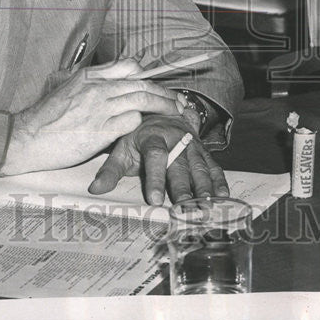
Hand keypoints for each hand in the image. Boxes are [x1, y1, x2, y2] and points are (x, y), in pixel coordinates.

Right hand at [0, 62, 185, 176]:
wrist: (26, 139)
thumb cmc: (45, 119)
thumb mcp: (66, 89)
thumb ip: (90, 83)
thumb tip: (111, 81)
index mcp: (89, 77)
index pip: (128, 66)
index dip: (147, 75)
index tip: (158, 84)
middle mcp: (96, 89)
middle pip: (141, 83)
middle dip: (164, 92)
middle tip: (178, 101)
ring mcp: (99, 109)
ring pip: (141, 99)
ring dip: (161, 105)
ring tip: (174, 113)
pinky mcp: (100, 131)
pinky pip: (131, 122)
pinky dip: (141, 123)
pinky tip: (145, 129)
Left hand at [88, 115, 229, 205]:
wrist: (162, 113)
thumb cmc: (139, 136)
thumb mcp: (122, 149)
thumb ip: (110, 170)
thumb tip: (95, 189)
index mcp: (153, 138)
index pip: (155, 157)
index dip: (155, 178)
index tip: (154, 199)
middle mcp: (176, 140)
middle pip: (180, 165)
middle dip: (183, 187)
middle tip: (185, 207)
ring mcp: (192, 146)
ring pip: (199, 167)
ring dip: (203, 187)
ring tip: (206, 205)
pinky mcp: (203, 152)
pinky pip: (213, 166)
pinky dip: (219, 181)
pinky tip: (223, 196)